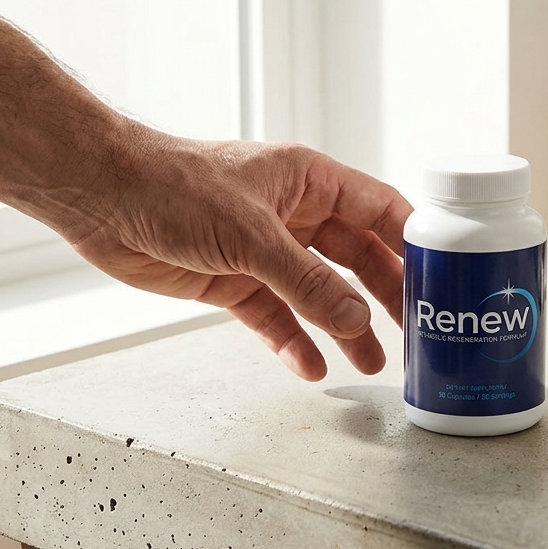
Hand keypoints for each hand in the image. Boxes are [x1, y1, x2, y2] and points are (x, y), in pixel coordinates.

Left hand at [65, 135, 411, 380]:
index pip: (379, 210)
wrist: (103, 198)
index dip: (413, 241)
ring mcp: (265, 250)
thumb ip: (308, 283)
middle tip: (415, 332)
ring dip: (345, 327)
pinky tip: (311, 367)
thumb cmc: (176, 187)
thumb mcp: (252, 236)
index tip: (443, 276)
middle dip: (385, 295)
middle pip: (356, 258)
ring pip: (320, 293)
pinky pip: (276, 316)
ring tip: (372, 364)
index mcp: (310, 181)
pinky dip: (293, 341)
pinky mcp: (234, 281)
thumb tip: (358, 323)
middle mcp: (294, 215)